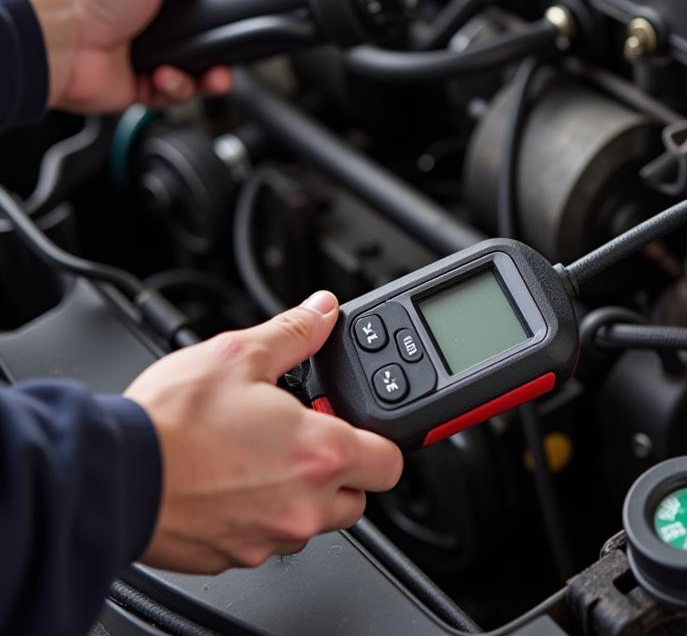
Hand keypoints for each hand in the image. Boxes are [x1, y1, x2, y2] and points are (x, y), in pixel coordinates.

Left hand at [20, 0, 231, 113]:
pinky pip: (171, 95)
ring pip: (190, 74)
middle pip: (196, 44)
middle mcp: (142, 27)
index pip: (189, 5)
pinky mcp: (136, 88)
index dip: (209, 12)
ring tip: (204, 73)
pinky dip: (176, 88)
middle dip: (217, 53)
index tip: (222, 16)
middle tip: (225, 56)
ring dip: (203, 77)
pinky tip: (164, 76)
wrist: (63, 39)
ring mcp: (140, 59)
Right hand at [125, 290, 402, 572]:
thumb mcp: (241, 353)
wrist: (113, 474)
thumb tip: (323, 312)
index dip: (379, 437)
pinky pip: (266, 538)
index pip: (390, 461)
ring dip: (300, 493)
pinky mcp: (233, 556)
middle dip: (342, 468)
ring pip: (311, 522)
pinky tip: (230, 480)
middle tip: (306, 437)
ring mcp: (269, 537)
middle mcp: (304, 505)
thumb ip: (295, 332)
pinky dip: (259, 513)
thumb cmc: (174, 421)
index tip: (354, 422)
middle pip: (357, 497)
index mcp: (320, 453)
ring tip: (262, 455)